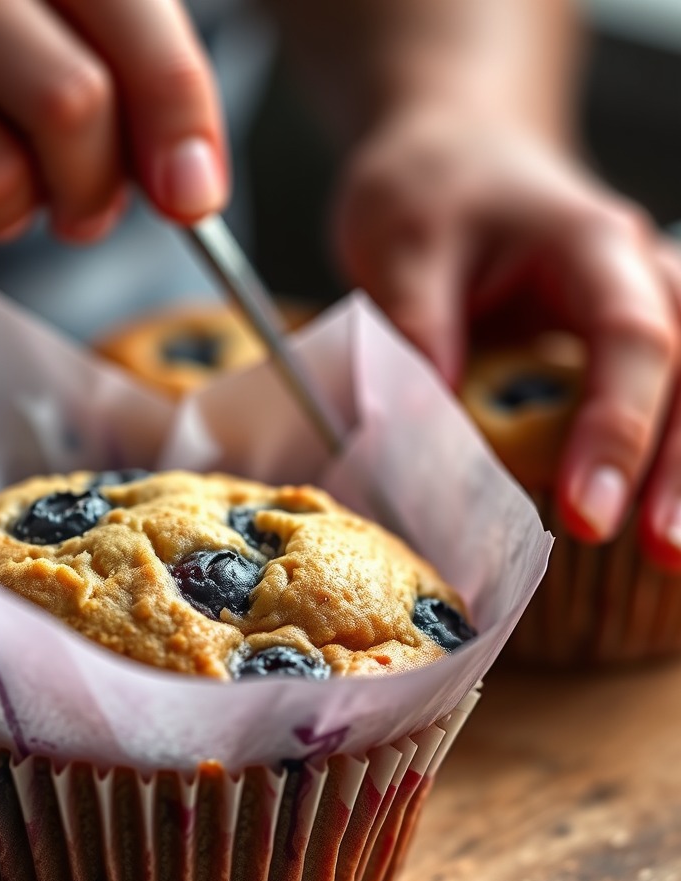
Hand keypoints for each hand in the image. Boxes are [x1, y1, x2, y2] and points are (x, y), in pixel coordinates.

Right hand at [0, 0, 229, 240]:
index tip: (194, 193)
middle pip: (113, 34)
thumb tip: (184, 178)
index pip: (142, 2)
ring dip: (65, 185)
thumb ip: (106, 109)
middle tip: (99, 214)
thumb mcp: (22, 80)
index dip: (184, 103)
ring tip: (33, 213)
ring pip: (52, 86)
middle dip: (134, 155)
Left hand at [335, 105, 680, 569]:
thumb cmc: (430, 186)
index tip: (586, 511)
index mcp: (589, 243)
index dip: (615, 428)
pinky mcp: (618, 344)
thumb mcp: (401, 245)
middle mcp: (636, 276)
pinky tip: (660, 508)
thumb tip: (423, 433)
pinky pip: (665, 392)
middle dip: (679, 468)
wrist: (455, 153)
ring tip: (671, 555)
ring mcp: (637, 309)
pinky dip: (666, 449)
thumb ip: (418, 331)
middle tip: (661, 551)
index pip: (630, 340)